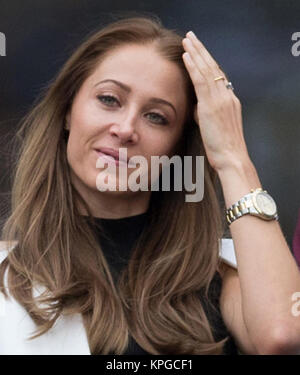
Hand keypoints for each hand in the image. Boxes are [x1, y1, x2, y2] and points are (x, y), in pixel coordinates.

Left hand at [182, 31, 249, 171]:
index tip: (198, 52)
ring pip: (207, 70)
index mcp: (229, 101)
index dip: (207, 62)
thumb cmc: (223, 149)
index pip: (218, 76)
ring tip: (187, 39)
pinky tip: (186, 56)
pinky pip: (202, 81)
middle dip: (201, 51)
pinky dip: (194, 67)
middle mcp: (227, 96)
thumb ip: (206, 114)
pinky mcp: (212, 105)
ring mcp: (221, 99)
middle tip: (191, 37)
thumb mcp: (214, 128)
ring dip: (196, 53)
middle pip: (214, 67)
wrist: (232, 158)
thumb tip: (196, 107)